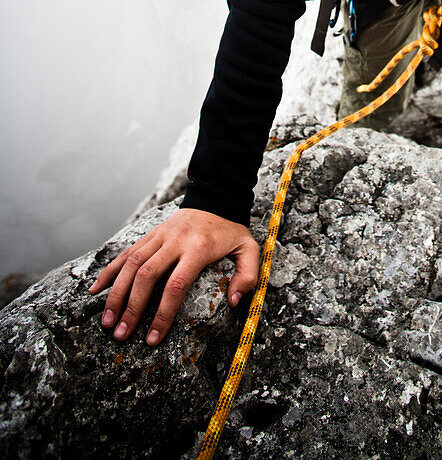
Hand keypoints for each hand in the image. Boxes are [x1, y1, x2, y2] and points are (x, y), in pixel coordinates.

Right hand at [88, 207, 259, 345]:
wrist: (215, 197)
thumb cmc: (230, 231)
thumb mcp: (249, 249)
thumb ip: (247, 275)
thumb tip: (234, 301)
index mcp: (198, 248)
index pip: (175, 285)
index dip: (162, 314)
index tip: (153, 338)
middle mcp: (174, 241)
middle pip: (146, 276)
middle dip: (131, 308)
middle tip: (121, 334)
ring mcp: (159, 236)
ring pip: (131, 264)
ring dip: (116, 293)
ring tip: (107, 321)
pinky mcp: (150, 234)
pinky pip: (126, 253)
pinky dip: (110, 270)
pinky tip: (96, 289)